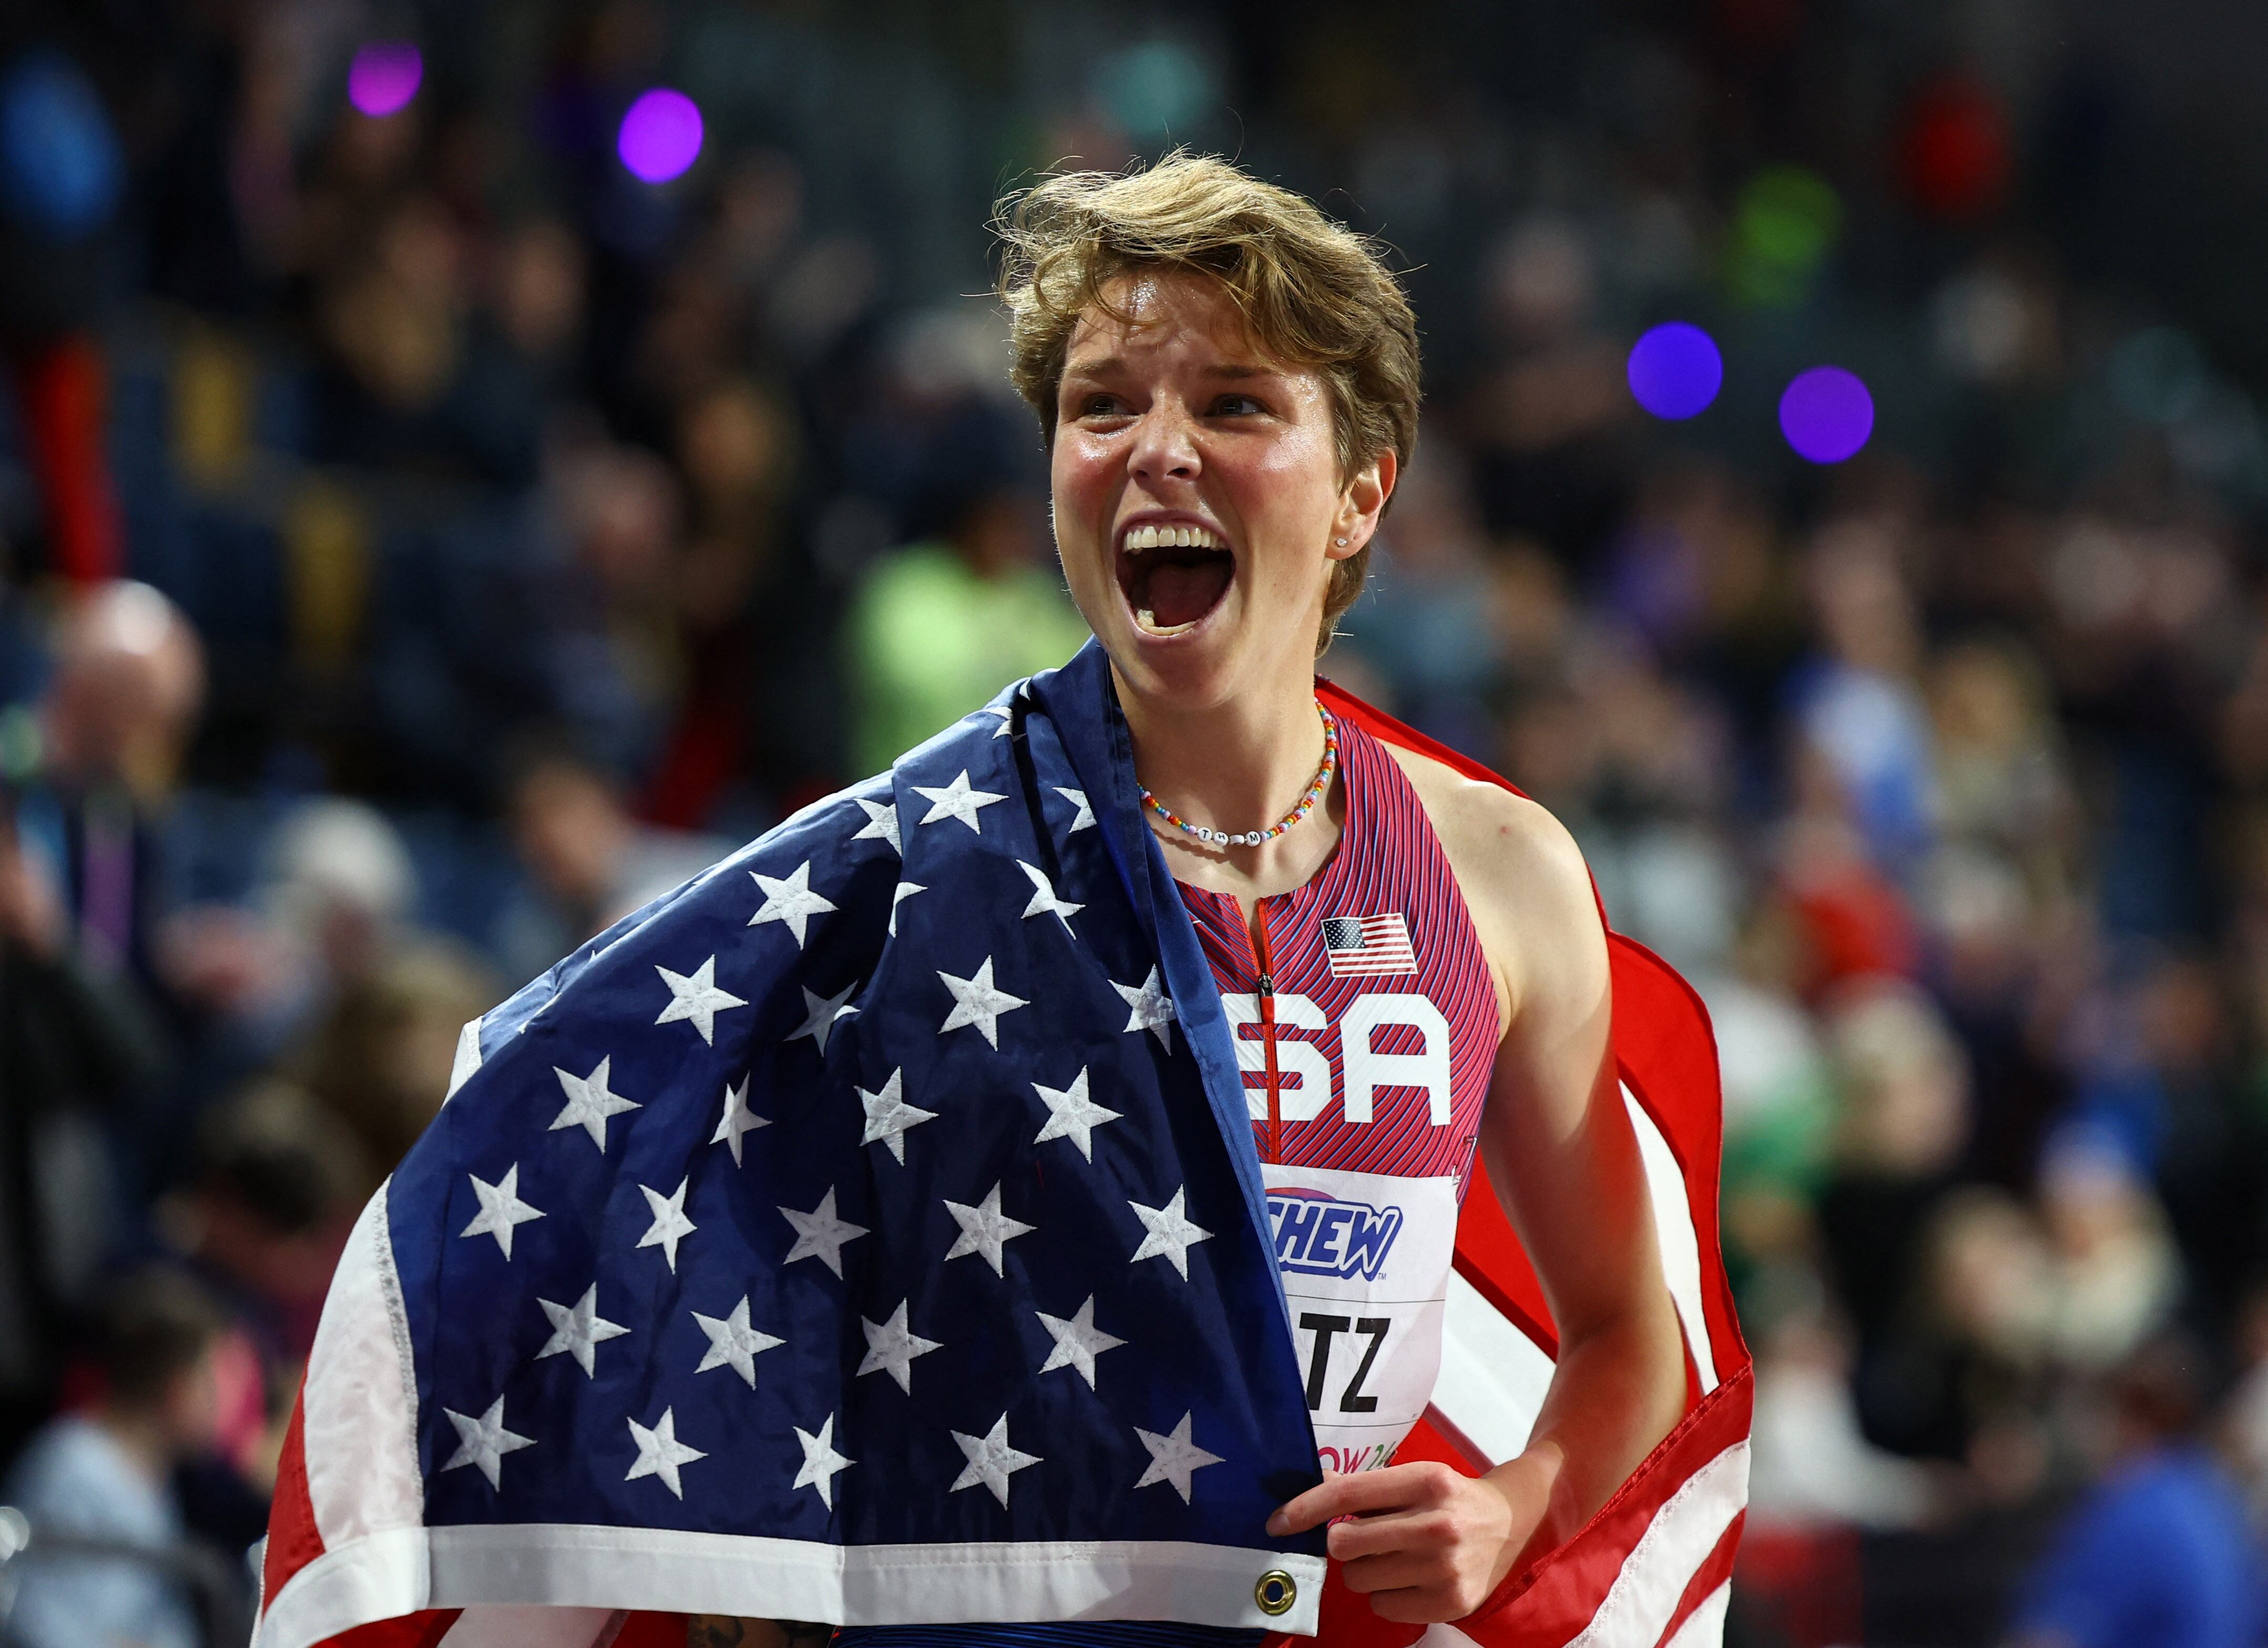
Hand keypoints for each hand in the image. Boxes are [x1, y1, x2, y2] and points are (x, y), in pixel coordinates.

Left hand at [1268, 1454, 1554, 1623]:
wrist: (1510, 1524)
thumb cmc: (1448, 1498)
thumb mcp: (1415, 1477)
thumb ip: (1365, 1487)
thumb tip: (1310, 1492)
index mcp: (1424, 1481)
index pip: (1348, 1493)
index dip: (1305, 1508)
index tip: (1277, 1521)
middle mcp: (1436, 1524)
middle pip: (1344, 1544)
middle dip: (1341, 1543)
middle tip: (1359, 1538)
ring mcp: (1445, 1568)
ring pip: (1359, 1579)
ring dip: (1364, 1570)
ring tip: (1391, 1557)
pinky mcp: (1451, 1602)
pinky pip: (1383, 1607)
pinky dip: (1385, 1595)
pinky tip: (1408, 1578)